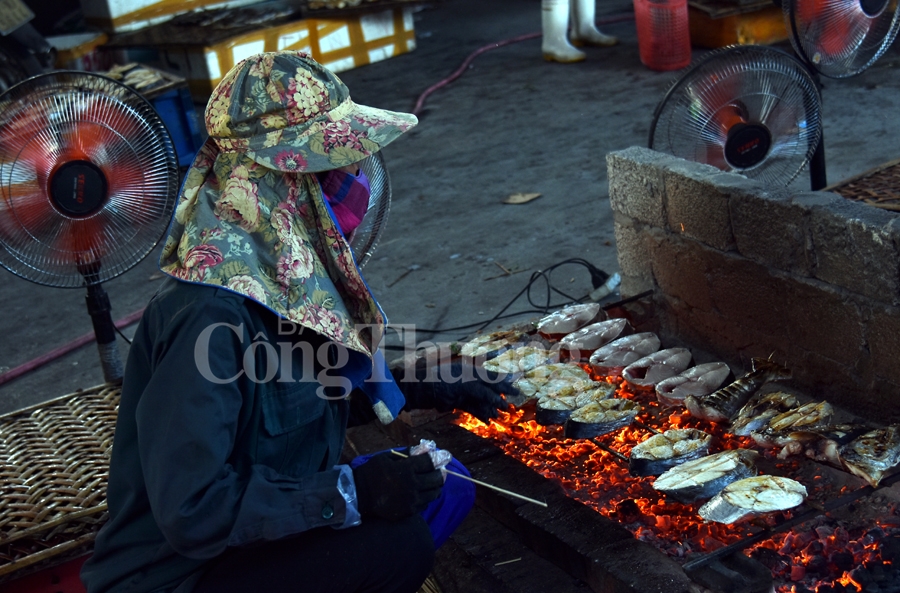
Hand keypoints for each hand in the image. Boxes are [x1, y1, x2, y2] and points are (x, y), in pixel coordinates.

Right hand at [353, 452, 442, 520]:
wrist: (359, 495)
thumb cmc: (372, 472)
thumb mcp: (387, 457)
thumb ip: (408, 453)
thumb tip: (426, 447)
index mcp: (406, 469)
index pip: (430, 462)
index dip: (440, 457)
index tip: (446, 455)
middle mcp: (412, 485)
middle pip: (437, 478)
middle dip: (440, 472)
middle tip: (440, 470)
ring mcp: (412, 500)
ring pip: (434, 493)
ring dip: (435, 486)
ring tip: (431, 482)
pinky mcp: (409, 512)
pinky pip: (425, 503)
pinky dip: (426, 497)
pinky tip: (420, 492)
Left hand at [392, 360, 518, 422]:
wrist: (408, 389)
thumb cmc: (431, 381)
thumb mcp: (460, 384)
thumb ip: (480, 391)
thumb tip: (497, 399)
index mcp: (466, 368)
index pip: (489, 376)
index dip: (502, 384)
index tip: (514, 391)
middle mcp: (463, 377)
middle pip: (485, 386)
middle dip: (498, 395)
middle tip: (512, 403)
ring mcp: (456, 389)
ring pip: (478, 397)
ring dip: (489, 405)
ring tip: (500, 414)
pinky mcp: (450, 400)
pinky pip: (467, 405)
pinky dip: (477, 411)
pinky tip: (486, 418)